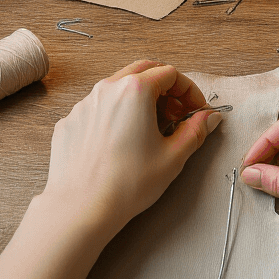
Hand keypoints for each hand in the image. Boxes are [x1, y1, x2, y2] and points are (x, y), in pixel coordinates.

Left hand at [0, 59, 220, 278]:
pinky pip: (98, 107)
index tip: (194, 110)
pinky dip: (115, 114)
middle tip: (175, 113)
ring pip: (118, 86)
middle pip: (143, 70)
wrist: (81, 207)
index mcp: (135, 90)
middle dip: (165, 87)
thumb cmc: (127, 184)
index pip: (170, 73)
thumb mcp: (173, 157)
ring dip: (139, 98)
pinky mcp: (71, 120)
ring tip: (149, 128)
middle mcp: (107, 88)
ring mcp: (85, 103)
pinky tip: (121, 140)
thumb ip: (195, 131)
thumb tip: (208, 118)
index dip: (188, 90)